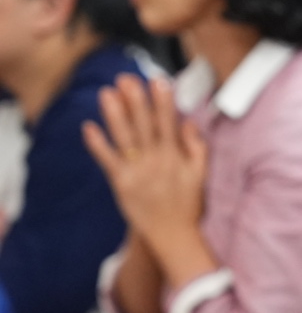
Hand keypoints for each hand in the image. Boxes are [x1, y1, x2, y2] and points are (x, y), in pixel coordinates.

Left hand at [82, 75, 207, 245]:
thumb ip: (196, 146)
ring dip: (114, 114)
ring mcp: (137, 171)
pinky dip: (97, 144)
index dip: (163, 101)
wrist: (173, 234)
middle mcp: (156, 160)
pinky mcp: (121, 183)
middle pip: (144, 125)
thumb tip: (188, 122)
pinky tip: (89, 127)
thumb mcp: (201, 172)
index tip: (158, 80)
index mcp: (175, 155)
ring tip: (106, 93)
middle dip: (135, 100)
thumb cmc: (188, 203)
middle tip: (127, 78)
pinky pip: (108, 160)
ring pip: (124, 137)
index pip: (168, 122)